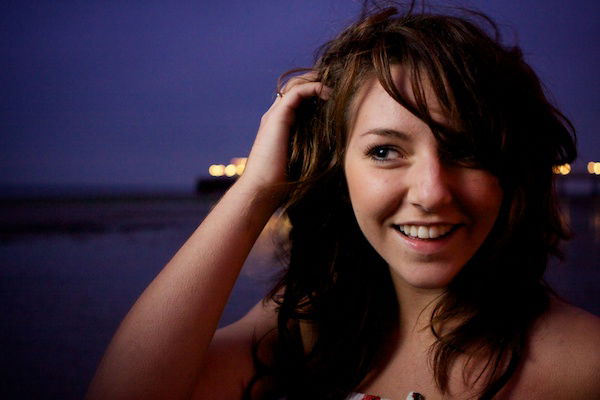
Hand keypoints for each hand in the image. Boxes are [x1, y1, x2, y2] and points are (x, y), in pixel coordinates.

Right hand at [237, 72, 330, 198]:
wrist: (262, 190)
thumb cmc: (282, 184)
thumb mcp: (304, 162)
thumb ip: (315, 151)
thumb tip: (339, 153)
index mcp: (280, 125)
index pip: (298, 99)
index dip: (316, 92)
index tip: (337, 96)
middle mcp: (276, 116)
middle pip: (296, 86)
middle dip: (317, 81)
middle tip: (338, 83)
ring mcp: (275, 115)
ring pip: (295, 85)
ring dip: (316, 80)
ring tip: (335, 84)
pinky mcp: (277, 117)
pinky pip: (296, 92)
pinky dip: (313, 88)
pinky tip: (328, 93)